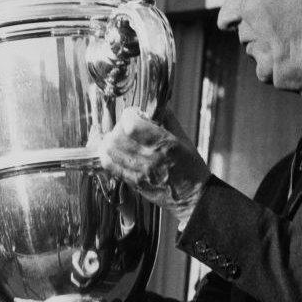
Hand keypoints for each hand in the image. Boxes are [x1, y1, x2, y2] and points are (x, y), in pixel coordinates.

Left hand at [97, 107, 209, 225]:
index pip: (131, 125)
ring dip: (111, 141)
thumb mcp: (184, 139)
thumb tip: (155, 103)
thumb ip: (167, 119)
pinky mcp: (133, 183)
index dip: (129, 115)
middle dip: (119, 127)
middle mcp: (149, 158)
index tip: (135, 115)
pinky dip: (108, 156)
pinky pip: (110, 166)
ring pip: (109, 151)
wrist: (193, 198)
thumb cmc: (191, 167)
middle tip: (126, 127)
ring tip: (120, 139)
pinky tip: (117, 152)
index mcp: (164, 144)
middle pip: (116, 137)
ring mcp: (139, 173)